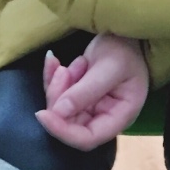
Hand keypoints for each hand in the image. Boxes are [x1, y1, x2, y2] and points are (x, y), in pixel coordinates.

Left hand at [36, 34, 149, 150]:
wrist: (125, 31)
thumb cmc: (126, 49)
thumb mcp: (110, 66)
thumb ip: (87, 90)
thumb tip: (59, 112)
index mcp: (120, 116)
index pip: (88, 138)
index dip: (63, 131)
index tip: (43, 114)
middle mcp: (104, 116)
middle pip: (70, 123)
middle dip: (58, 98)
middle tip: (62, 71)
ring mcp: (90, 107)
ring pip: (59, 109)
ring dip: (57, 85)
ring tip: (71, 63)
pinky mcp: (79, 97)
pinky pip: (57, 95)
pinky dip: (52, 79)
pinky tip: (54, 61)